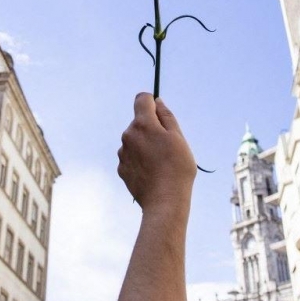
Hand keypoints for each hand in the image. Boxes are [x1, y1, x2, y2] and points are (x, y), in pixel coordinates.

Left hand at [117, 93, 196, 213]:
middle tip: (168, 147)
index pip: (142, 99)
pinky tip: (152, 173)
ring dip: (145, 145)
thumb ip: (166, 116)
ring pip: (135, 140)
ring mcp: (122, 153)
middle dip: (152, 128)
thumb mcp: (178, 138)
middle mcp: (128, 136)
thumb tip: (157, 102)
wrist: (164, 201)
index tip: (160, 113)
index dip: (152, 102)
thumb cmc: (177, 168)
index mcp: (143, 124)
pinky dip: (140, 160)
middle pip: (139, 122)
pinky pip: (131, 157)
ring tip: (161, 163)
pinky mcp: (121, 169)